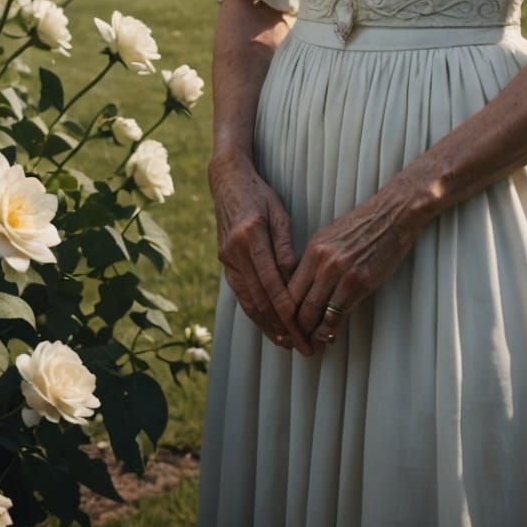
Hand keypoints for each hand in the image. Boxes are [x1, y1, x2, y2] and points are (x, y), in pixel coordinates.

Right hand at [207, 153, 311, 355]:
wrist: (227, 181)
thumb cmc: (259, 194)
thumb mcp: (279, 214)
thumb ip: (286, 247)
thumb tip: (294, 279)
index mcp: (250, 236)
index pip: (271, 282)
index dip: (286, 310)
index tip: (302, 329)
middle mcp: (235, 251)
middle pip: (259, 299)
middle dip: (280, 326)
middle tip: (300, 345)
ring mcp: (226, 258)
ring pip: (247, 300)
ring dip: (266, 325)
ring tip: (286, 342)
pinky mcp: (224, 261)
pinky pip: (240, 293)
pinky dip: (254, 312)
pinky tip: (268, 324)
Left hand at [285, 186, 421, 352]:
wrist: (393, 214)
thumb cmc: (364, 225)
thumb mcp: (330, 237)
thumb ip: (314, 261)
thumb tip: (303, 287)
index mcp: (313, 250)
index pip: (287, 287)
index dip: (282, 311)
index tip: (283, 323)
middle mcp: (322, 262)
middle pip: (296, 304)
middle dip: (293, 328)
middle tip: (294, 341)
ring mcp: (341, 273)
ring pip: (314, 313)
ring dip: (311, 334)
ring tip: (311, 344)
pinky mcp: (360, 283)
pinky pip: (338, 314)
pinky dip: (331, 329)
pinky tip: (330, 335)